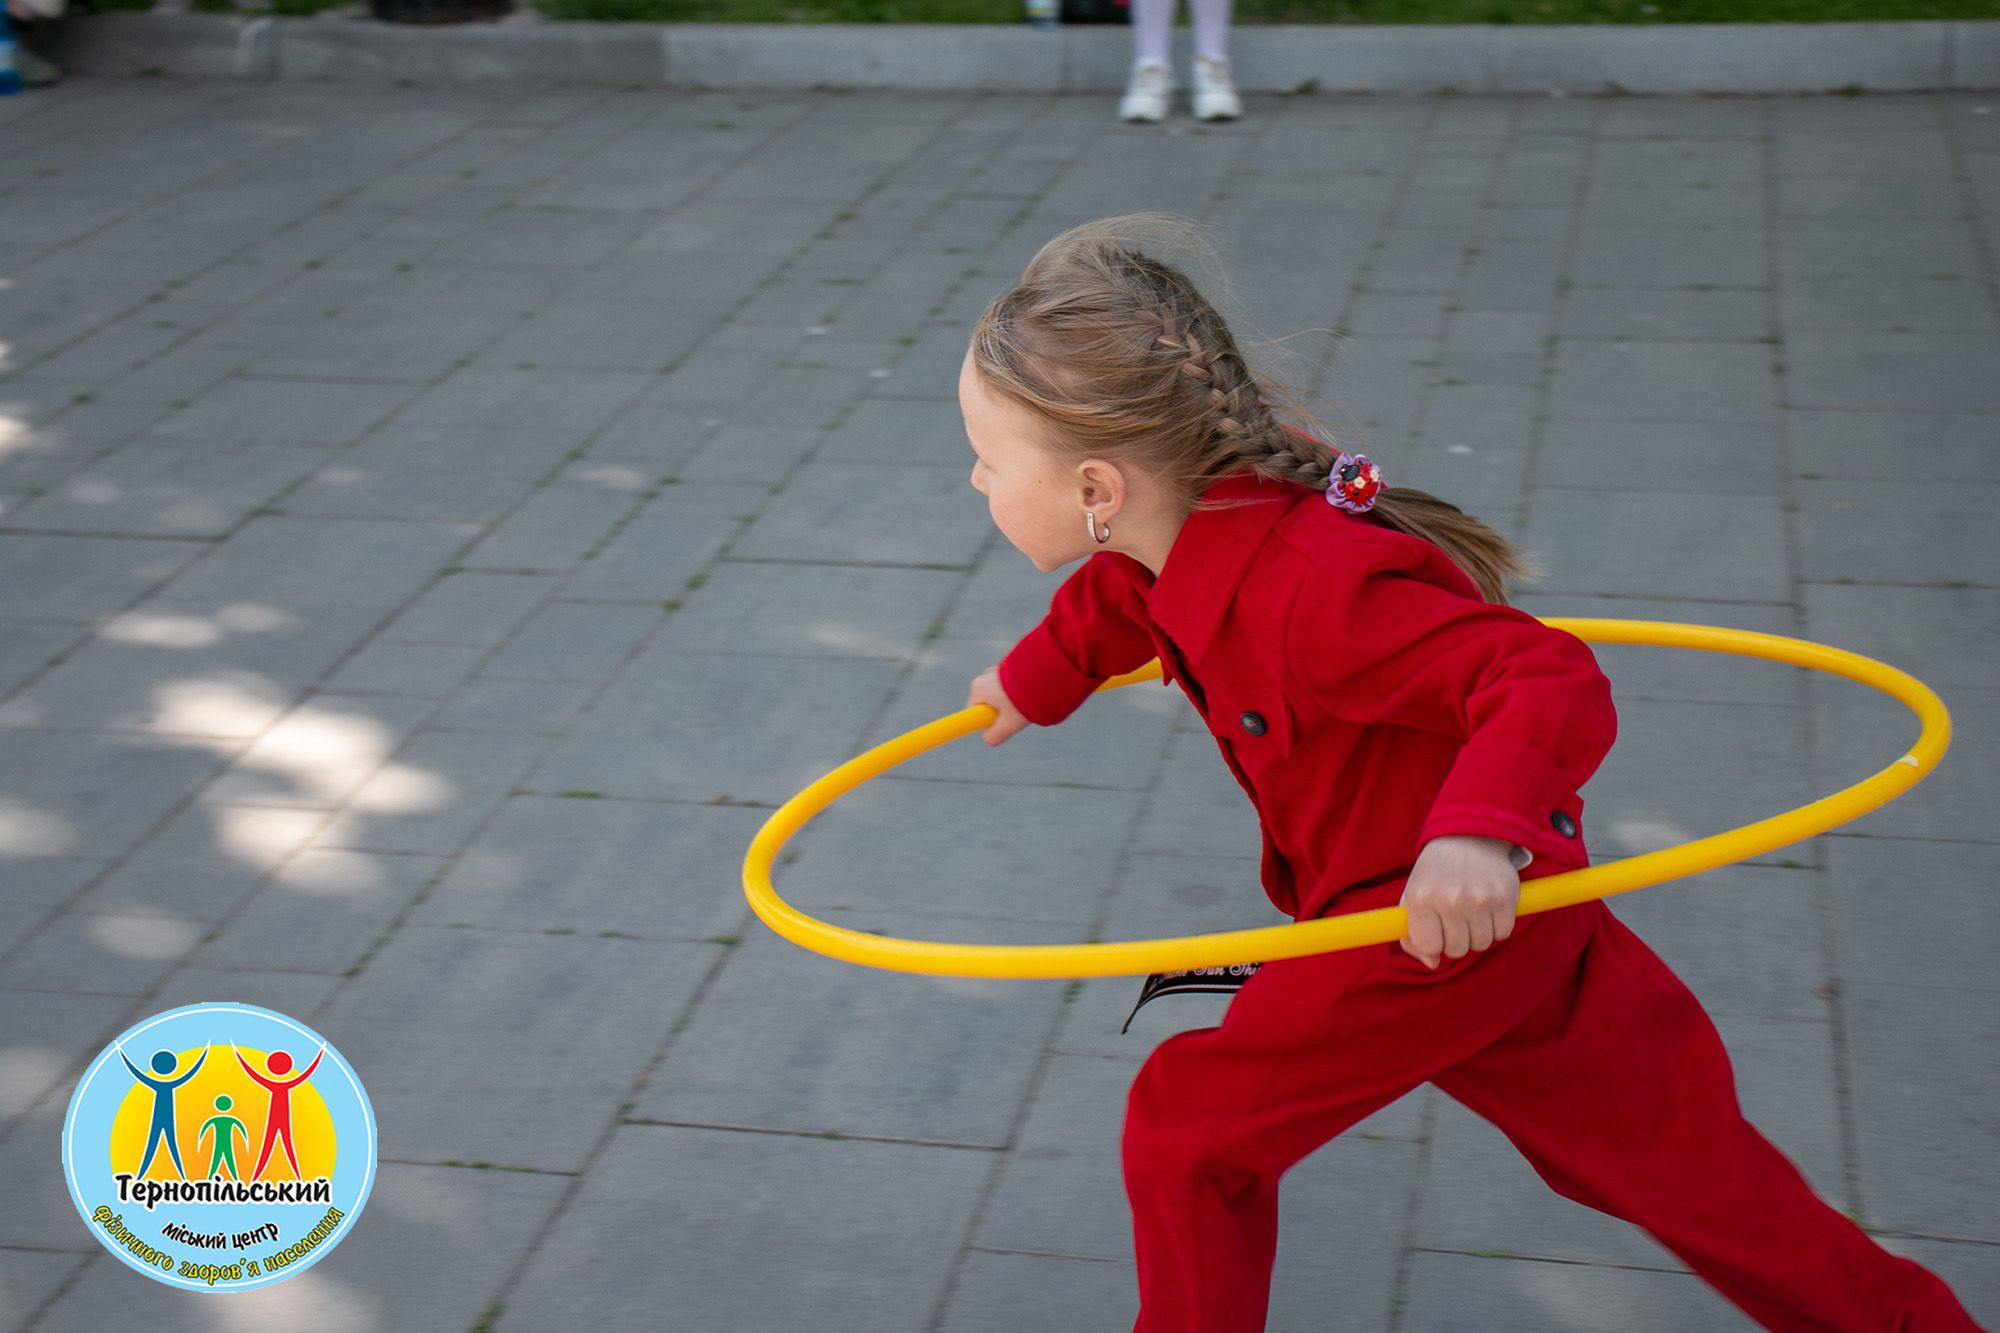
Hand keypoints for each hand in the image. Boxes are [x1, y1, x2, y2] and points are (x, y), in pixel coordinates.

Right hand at [967, 665, 1031, 746]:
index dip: (986, 720)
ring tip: (1026, 701)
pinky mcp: (1011, 665)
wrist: (1046, 673)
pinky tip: (1030, 690)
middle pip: (989, 702)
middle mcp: (984, 676)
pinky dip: (1019, 689)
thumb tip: (988, 738)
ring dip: (1012, 700)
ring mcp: (998, 669)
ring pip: (1001, 693)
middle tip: (1017, 713)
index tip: (1001, 721)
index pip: (974, 711)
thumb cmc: (1024, 699)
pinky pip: (1011, 684)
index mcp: (978, 688)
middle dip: (1002, 710)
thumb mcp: (1008, 724)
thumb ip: (994, 735)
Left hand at [1398, 835, 1519, 969]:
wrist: (1469, 837)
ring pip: (1480, 944)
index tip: (1436, 932)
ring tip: (1471, 911)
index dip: (1433, 944)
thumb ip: (1413, 934)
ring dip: (1476, 934)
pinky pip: (1502, 933)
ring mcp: (1479, 898)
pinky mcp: (1505, 897)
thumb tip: (1431, 963)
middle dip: (1455, 940)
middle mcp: (1450, 898)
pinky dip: (1496, 926)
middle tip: (1455, 918)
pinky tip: (1488, 908)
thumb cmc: (1437, 872)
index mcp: (1422, 897)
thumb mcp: (1413, 895)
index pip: (1429, 946)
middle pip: (1456, 949)